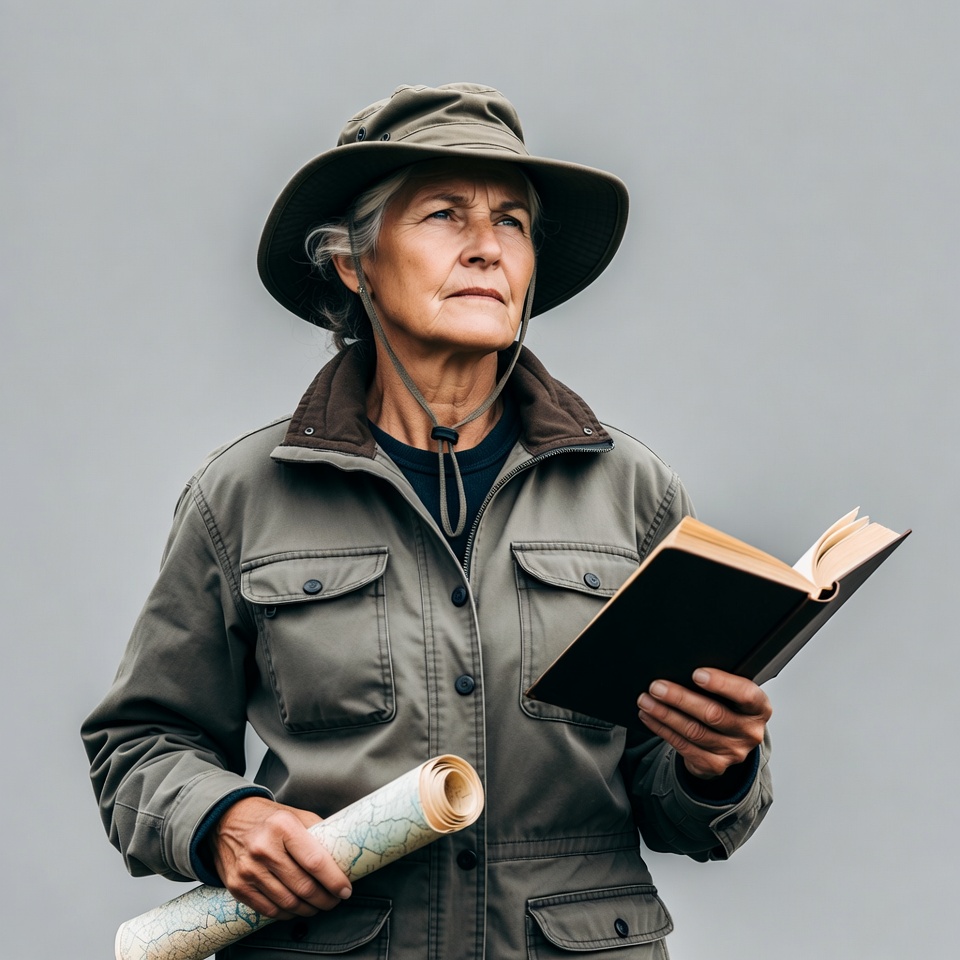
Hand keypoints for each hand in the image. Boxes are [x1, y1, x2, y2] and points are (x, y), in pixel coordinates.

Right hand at [208, 796, 351, 918]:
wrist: (227, 820)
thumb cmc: (268, 819)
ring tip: (319, 905)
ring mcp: (248, 870)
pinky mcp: (237, 887)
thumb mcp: (295, 815)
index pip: (315, 861)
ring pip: (288, 903)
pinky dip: (288, 914)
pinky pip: (269, 910)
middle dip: (326, 899)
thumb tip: (342, 856)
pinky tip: (298, 908)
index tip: (346, 889)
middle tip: (335, 899)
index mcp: (283, 826)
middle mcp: (264, 849)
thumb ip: (317, 833)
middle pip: (303, 887)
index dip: (334, 880)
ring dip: (309, 909)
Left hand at [637, 668, 771, 779]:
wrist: (729, 741)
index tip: (696, 673)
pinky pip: (684, 746)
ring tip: (646, 700)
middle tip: (656, 687)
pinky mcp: (715, 765)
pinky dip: (662, 729)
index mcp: (759, 707)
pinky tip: (649, 717)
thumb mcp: (731, 693)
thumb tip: (682, 667)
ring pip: (694, 731)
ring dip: (665, 714)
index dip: (721, 684)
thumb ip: (719, 682)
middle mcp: (750, 732)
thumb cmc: (727, 706)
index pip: (745, 694)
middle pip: (713, 714)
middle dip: (680, 698)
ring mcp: (733, 752)